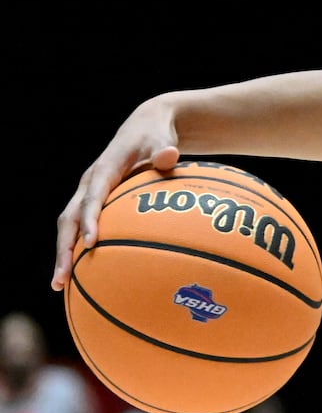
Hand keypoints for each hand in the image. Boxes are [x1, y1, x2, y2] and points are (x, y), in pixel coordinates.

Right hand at [54, 100, 180, 290]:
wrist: (145, 127)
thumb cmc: (155, 137)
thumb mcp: (161, 140)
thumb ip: (164, 151)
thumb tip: (170, 156)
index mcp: (104, 170)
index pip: (93, 198)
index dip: (91, 220)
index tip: (91, 243)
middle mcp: (90, 183)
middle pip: (70, 218)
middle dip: (64, 248)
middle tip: (62, 278)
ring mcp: (88, 193)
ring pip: (69, 226)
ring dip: (63, 253)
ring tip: (60, 285)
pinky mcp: (92, 200)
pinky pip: (80, 226)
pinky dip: (76, 247)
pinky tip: (80, 274)